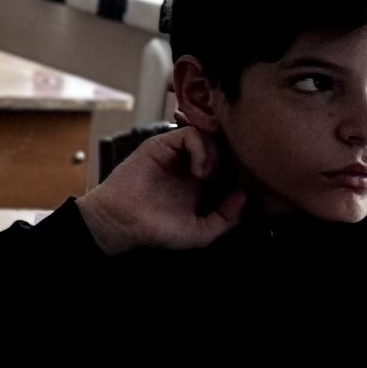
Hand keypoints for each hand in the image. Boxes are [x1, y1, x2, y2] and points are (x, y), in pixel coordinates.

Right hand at [77, 125, 249, 254]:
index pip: (228, 163)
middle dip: (230, 156)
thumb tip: (243, 195)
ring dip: (215, 153)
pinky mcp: (161, 145)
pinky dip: (201, 148)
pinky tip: (199, 170)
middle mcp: (189, 164)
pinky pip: (190, 134)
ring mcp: (175, 153)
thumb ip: (226, 218)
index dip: (239, 168)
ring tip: (207, 175)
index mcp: (200, 183)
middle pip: (220, 145)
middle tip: (226, 175)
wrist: (122, 222)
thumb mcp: (200, 233)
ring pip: (207, 135)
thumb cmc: (156, 230)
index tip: (244, 181)